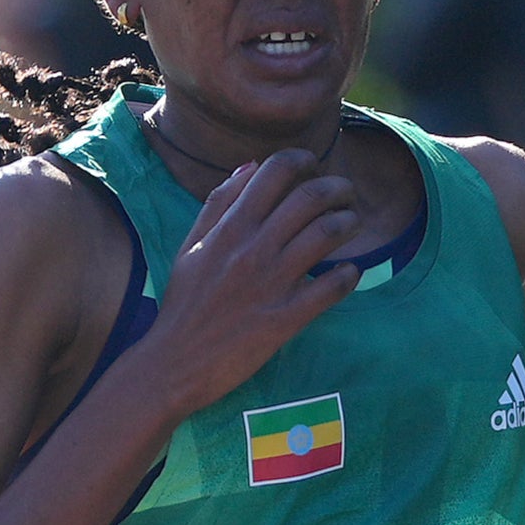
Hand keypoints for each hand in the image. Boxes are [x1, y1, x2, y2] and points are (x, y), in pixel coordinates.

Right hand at [140, 151, 370, 415]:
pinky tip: (349, 273)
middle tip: (345, 194)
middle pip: (310, 197)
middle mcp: (253, 249)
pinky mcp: (285, 319)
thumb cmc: (182, 305)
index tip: (313, 165)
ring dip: (348, 223)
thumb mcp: (190, 247)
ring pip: (327, 234)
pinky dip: (349, 275)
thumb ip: (218, 204)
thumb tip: (250, 166)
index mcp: (229, 228)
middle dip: (337, 187)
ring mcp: (271, 283)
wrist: (172, 364)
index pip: (275, 172)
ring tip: (351, 225)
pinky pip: (331, 287)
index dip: (302, 160)